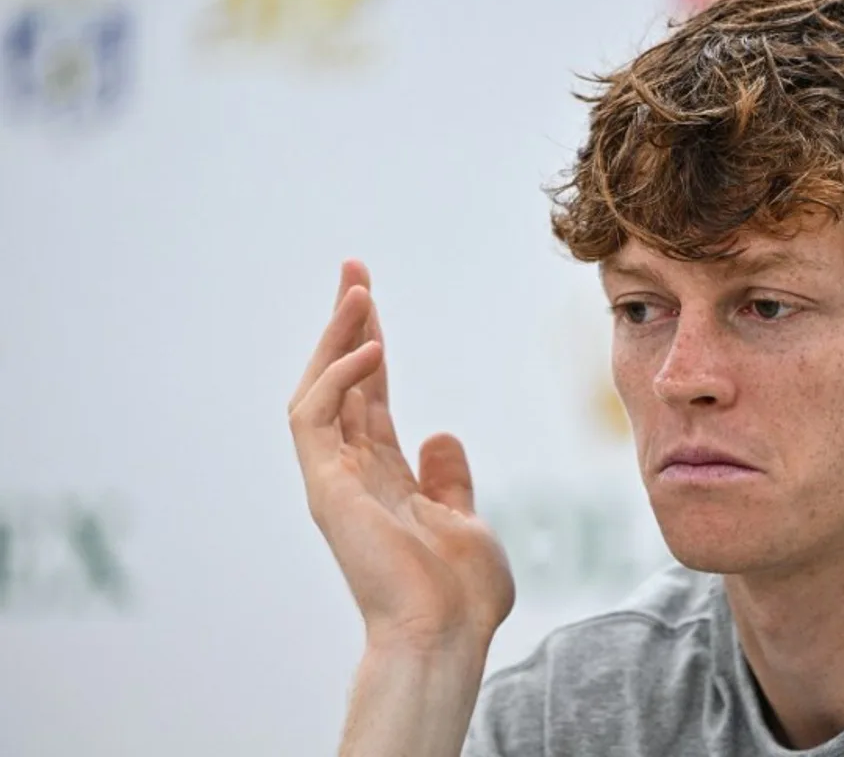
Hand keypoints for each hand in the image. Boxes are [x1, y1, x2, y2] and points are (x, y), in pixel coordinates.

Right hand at [288, 261, 514, 655]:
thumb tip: (441, 433)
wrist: (446, 635)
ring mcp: (334, 480)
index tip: (372, 302)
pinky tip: (370, 351)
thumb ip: (448, 477)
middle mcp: (352, 474)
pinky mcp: (324, 486)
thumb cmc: (460, 593)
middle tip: (354, 271)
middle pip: (340, 384)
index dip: (370, 348)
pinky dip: (338, 378)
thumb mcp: (464, 518)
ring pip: (318, 391)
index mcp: (384, 479)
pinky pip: (314, 417)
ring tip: (359, 291)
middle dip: (346, 326)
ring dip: (336, 339)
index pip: (370, 399)